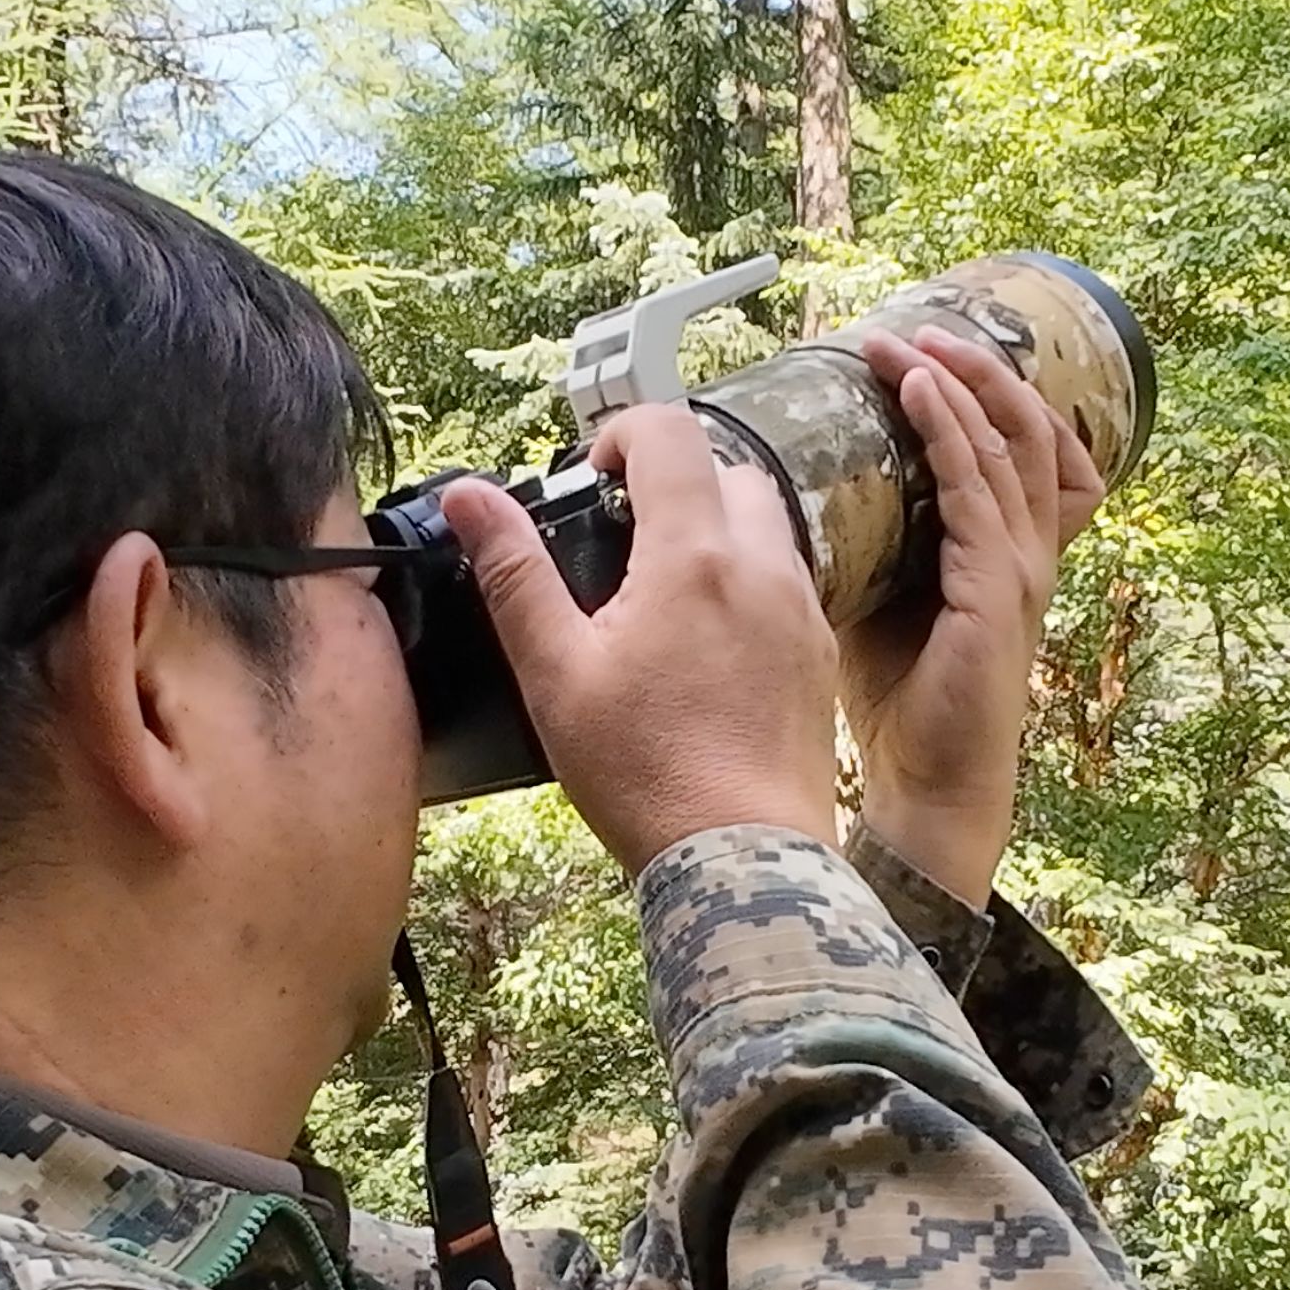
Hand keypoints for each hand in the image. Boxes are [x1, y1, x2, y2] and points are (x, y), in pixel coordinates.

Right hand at [444, 406, 838, 875]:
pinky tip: (707, 635)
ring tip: (664, 582)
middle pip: (728, 467)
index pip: (670, 433)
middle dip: (675, 476)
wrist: (743, 858)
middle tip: (624, 528)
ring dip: (717, 522)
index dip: (622, 432)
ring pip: (767, 521)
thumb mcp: (555, 673)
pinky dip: (749, 576)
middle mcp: (761, 567)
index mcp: (691, 557)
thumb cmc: (646, 775)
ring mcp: (801, 609)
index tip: (593, 473)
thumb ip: (513, 573)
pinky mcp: (818, 653)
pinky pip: (789, 578)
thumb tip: (470, 497)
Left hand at [841, 324, 1106, 903]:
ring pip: (1013, 444)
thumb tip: (784, 483)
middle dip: (974, 368)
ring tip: (912, 344)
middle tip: (912, 329)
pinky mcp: (999, 591)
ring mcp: (1019, 567)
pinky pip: (983, 491)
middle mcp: (1024, 548)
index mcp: (1000, 547)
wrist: (929, 785)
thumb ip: (856, 537)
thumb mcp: (872, 593)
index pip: (1016, 445)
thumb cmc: (898, 698)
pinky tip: (919, 395)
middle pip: (1027, 427)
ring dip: (961, 383)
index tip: (918, 349)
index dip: (982, 390)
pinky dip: (952, 434)